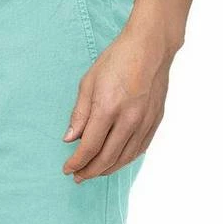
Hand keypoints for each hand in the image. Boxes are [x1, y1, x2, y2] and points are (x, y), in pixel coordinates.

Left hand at [63, 24, 174, 181]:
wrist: (151, 47)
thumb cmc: (117, 60)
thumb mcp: (88, 82)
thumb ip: (79, 114)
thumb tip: (69, 139)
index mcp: (108, 108)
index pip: (89, 147)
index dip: (76, 162)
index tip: (67, 169)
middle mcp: (128, 119)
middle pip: (106, 158)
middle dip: (89, 171)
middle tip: (78, 177)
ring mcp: (144, 122)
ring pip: (123, 159)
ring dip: (106, 170)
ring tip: (93, 172)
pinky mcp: (155, 122)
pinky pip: (138, 150)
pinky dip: (124, 161)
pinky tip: (113, 162)